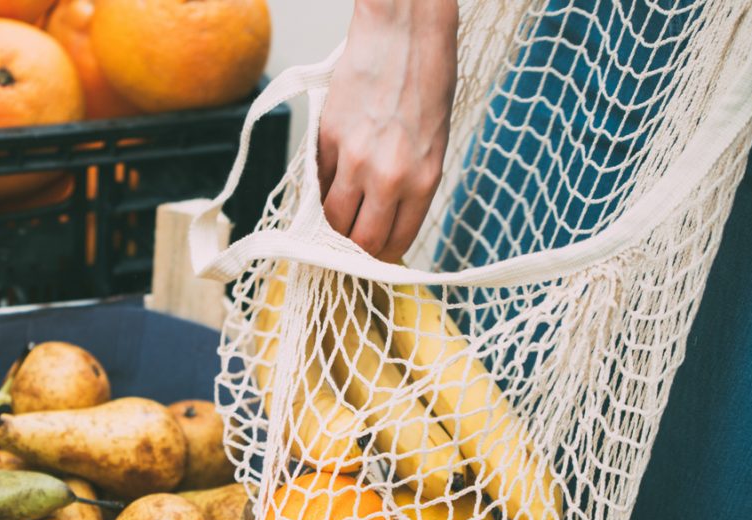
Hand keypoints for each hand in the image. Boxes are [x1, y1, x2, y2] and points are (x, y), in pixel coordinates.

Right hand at [317, 0, 456, 262]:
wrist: (404, 31)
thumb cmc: (426, 80)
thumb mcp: (433, 142)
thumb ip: (410, 184)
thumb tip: (384, 217)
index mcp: (423, 179)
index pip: (394, 242)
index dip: (379, 256)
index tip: (373, 256)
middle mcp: (388, 176)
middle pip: (359, 239)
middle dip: (353, 248)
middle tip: (349, 245)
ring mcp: (354, 158)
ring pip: (332, 217)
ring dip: (331, 224)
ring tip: (335, 217)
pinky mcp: (327, 138)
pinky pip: (318, 180)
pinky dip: (320, 188)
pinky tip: (329, 181)